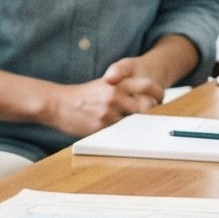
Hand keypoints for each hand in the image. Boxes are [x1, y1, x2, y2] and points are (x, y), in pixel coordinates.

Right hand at [49, 59, 164, 136]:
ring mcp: (109, 112)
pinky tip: (111, 130)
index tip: (161, 99)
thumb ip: (121, 91)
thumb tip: (141, 101)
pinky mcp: (101, 126)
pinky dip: (118, 133)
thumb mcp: (102, 86)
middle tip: (151, 119)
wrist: (56, 103)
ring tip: (126, 125)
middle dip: (150, 114)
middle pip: (146, 107)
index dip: (158, 93)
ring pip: (133, 121)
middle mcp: (115, 96)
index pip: (146, 85)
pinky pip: (117, 132)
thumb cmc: (80, 96)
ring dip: (133, 125)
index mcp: (116, 83)